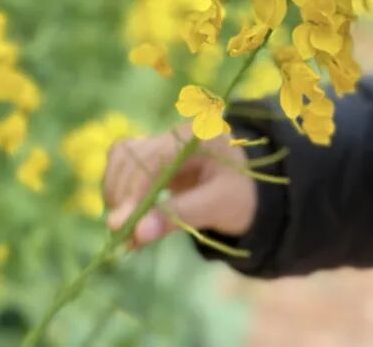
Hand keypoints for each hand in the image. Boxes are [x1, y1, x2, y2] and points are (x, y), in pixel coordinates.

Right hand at [102, 123, 256, 248]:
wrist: (256, 192)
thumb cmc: (244, 196)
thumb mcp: (219, 207)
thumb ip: (179, 216)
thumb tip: (136, 234)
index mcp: (192, 138)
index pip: (149, 159)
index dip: (132, 193)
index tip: (120, 226)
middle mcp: (172, 135)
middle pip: (128, 158)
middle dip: (122, 198)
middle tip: (124, 236)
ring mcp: (162, 144)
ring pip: (121, 160)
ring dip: (116, 193)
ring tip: (126, 228)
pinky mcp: (154, 159)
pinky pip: (124, 167)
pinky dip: (120, 190)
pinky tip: (128, 215)